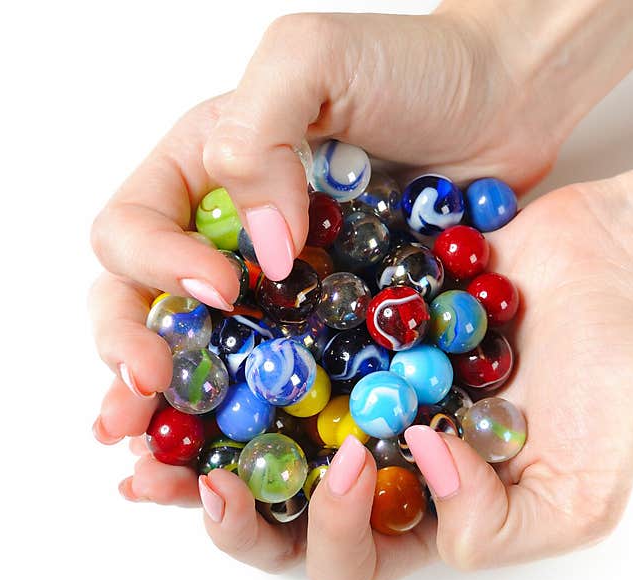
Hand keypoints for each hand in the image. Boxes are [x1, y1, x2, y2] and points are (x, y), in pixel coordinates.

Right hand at [90, 7, 568, 471]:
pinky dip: (261, 424)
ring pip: (203, 360)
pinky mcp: (328, 330)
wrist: (501, 102)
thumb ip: (260, 135)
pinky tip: (245, 466)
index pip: (133, 230)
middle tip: (132, 413)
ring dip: (176, 416)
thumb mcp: (314, 58)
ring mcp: (275, 292)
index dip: (155, 269)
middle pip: (143, 309)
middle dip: (131, 360)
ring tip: (154, 467)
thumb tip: (261, 251)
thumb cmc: (412, 67)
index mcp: (197, 175)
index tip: (219, 291)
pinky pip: (283, 382)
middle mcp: (222, 240)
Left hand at [179, 180, 632, 579]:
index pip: (343, 555)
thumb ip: (495, 524)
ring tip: (153, 416)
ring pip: (258, 420)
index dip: (321, 532)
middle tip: (177, 477)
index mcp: (417, 512)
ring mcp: (353, 383)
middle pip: (274, 502)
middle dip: (220, 502)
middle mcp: (372, 452)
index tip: (349, 464)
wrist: (619, 268)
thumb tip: (416, 466)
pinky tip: (208, 323)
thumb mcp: (577, 493)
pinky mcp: (345, 316)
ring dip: (202, 426)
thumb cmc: (612, 383)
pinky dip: (242, 337)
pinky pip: (280, 334)